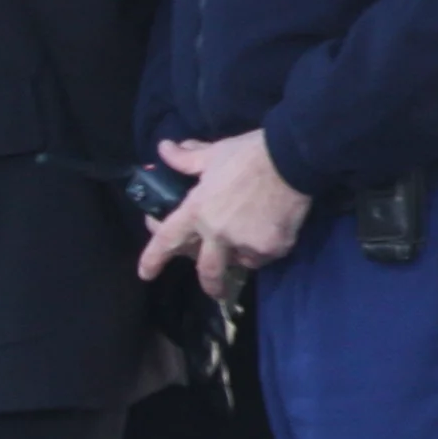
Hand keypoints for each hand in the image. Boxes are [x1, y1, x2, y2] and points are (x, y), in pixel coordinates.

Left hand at [137, 130, 311, 298]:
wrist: (292, 158)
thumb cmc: (249, 154)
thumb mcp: (213, 153)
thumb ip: (186, 160)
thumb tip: (164, 149)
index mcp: (198, 211)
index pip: (167, 239)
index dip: (153, 258)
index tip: (145, 274)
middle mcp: (218, 233)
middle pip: (207, 270)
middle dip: (211, 284)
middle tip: (215, 289)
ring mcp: (245, 243)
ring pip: (240, 260)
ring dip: (241, 256)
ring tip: (250, 243)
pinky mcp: (272, 247)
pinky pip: (264, 255)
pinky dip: (263, 249)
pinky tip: (269, 233)